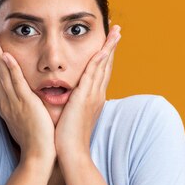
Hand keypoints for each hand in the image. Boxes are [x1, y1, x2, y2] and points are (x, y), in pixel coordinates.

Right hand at [0, 33, 55, 164]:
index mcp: (7, 105)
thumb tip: (23, 104)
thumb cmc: (35, 142)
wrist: (38, 156)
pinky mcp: (25, 103)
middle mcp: (7, 102)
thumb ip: (22, 110)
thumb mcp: (25, 122)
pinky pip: (16, 82)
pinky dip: (11, 68)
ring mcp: (14, 102)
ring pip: (2, 74)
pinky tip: (6, 55)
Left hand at [55, 25, 120, 158]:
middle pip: (106, 66)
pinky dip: (99, 60)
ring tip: (115, 32)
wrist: (71, 154)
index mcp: (93, 99)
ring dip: (109, 47)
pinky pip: (93, 74)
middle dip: (111, 47)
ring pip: (103, 66)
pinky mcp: (84, 98)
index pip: (101, 73)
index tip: (108, 44)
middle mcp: (96, 95)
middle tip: (117, 30)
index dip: (105, 57)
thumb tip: (67, 100)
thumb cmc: (68, 139)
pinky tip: (102, 49)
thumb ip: (71, 106)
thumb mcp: (72, 117)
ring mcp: (92, 96)